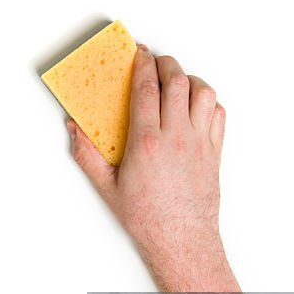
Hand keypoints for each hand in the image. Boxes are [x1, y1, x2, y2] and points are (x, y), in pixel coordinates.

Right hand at [68, 45, 230, 289]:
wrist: (181, 239)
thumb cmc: (147, 218)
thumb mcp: (107, 187)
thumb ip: (87, 155)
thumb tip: (75, 131)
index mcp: (147, 142)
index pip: (146, 88)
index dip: (142, 64)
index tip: (139, 54)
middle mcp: (176, 136)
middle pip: (177, 81)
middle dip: (166, 63)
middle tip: (157, 61)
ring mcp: (200, 142)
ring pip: (203, 92)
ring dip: (191, 79)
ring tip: (178, 81)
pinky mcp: (215, 152)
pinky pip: (218, 113)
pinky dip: (209, 101)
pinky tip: (196, 105)